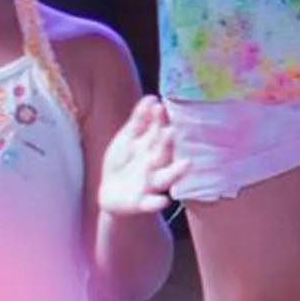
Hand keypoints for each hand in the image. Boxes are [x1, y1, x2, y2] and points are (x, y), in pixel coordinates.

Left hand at [95, 97, 187, 218]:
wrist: (113, 194)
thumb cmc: (125, 162)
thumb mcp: (127, 139)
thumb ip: (139, 120)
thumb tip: (152, 97)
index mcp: (153, 146)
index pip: (159, 130)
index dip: (161, 120)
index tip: (162, 106)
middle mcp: (157, 163)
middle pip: (163, 151)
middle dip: (168, 143)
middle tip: (173, 130)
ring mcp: (152, 183)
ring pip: (166, 176)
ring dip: (176, 171)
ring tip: (187, 164)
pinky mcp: (144, 202)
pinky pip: (152, 203)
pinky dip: (157, 203)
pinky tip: (162, 201)